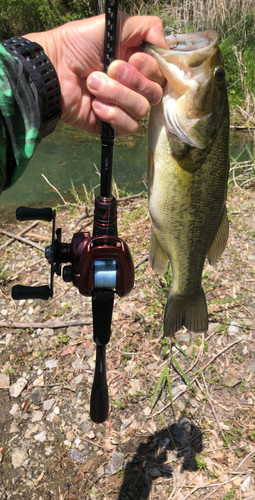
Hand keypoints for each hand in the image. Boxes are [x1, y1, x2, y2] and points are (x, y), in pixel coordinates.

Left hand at [25, 13, 166, 135]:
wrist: (52, 70)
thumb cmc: (77, 45)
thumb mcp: (114, 23)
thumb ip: (147, 27)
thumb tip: (165, 48)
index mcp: (137, 63)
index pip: (162, 72)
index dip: (150, 67)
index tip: (132, 57)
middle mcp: (133, 85)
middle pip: (155, 92)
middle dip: (132, 80)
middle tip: (108, 68)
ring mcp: (123, 107)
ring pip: (142, 110)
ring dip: (116, 95)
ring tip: (93, 84)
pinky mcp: (112, 125)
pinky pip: (129, 126)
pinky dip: (112, 114)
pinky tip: (95, 105)